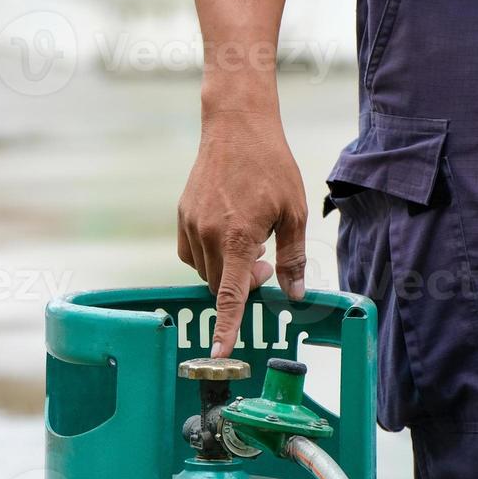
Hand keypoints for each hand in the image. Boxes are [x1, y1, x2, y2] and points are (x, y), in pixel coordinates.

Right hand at [177, 107, 307, 356]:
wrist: (236, 126)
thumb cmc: (270, 166)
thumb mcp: (293, 212)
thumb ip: (293, 258)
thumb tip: (295, 295)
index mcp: (238, 237)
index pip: (230, 295)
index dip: (226, 326)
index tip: (219, 352)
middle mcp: (209, 235)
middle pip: (220, 286)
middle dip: (243, 287)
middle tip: (267, 265)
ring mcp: (191, 225)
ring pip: (206, 271)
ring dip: (227, 271)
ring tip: (252, 243)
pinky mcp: (182, 216)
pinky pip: (192, 254)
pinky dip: (210, 257)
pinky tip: (229, 236)